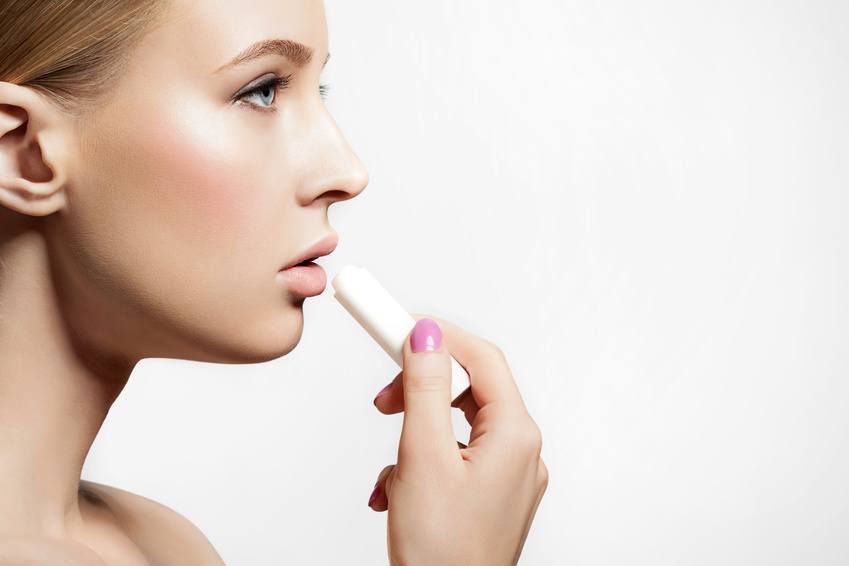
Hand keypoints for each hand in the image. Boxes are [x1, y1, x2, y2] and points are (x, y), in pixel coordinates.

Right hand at [368, 314, 548, 565]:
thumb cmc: (442, 552)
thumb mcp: (423, 456)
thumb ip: (426, 389)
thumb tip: (428, 336)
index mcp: (515, 436)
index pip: (482, 359)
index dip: (440, 336)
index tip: (398, 325)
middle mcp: (521, 453)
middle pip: (470, 389)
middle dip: (421, 389)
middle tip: (383, 396)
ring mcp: (508, 477)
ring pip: (457, 425)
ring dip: (415, 432)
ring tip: (390, 465)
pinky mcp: (490, 496)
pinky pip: (456, 457)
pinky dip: (422, 462)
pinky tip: (398, 491)